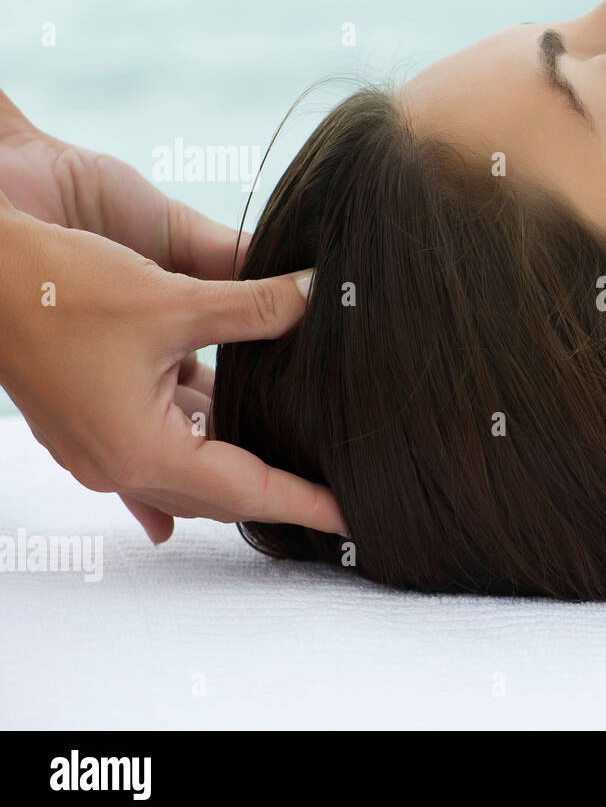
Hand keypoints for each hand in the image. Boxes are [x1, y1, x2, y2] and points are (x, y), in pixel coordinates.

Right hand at [0, 91, 343, 542]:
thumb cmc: (53, 288)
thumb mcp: (171, 300)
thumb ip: (254, 307)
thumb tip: (317, 297)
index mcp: (142, 450)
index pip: (248, 491)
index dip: (303, 501)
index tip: (350, 518)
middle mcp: (120, 459)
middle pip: (220, 488)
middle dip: (276, 488)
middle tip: (330, 489)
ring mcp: (102, 439)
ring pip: (192, 459)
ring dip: (238, 452)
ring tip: (294, 449)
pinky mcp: (95, 409)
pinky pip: (161, 435)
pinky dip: (199, 433)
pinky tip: (217, 436)